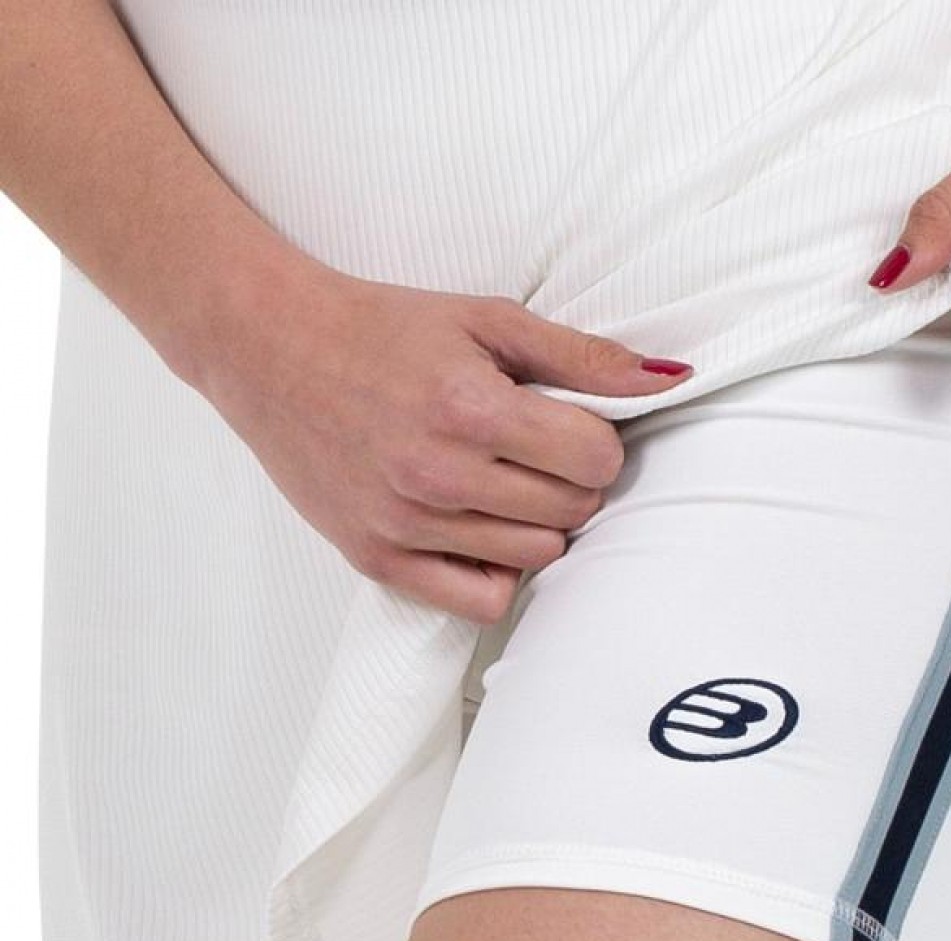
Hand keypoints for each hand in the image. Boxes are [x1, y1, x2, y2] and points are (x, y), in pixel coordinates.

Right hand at [190, 262, 693, 624]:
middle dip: (573, 480)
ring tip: (505, 483)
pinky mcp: (378, 559)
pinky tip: (480, 527)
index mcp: (469, 408)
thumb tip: (670, 377)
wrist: (270, 350)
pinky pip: (480, 599)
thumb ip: (581, 355)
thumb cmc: (382, 329)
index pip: (595, 459)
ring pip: (536, 556)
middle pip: (573, 511)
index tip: (571, 425)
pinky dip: (496, 570)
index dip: (599, 440)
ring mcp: (406, 524)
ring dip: (539, 523)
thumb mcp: (485, 319)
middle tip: (537, 451)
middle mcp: (438, 474)